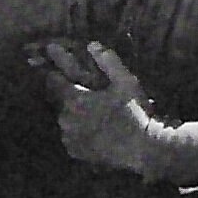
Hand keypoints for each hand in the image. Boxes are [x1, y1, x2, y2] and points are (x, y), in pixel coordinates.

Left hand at [43, 40, 154, 171]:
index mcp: (74, 99)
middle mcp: (66, 119)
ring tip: (93, 116)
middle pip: (60, 102)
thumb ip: (108, 63)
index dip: (58, 74)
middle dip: (70, 97)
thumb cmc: (135, 113)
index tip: (61, 71)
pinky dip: (79, 133)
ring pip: (66, 120)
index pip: (54, 81)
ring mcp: (70, 138)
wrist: (143, 149)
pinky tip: (94, 131)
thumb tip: (92, 45)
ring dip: (74, 116)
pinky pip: (72, 138)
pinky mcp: (77, 153)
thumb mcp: (126, 82)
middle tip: (88, 97)